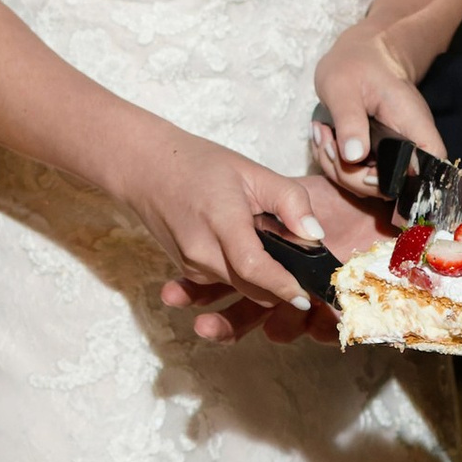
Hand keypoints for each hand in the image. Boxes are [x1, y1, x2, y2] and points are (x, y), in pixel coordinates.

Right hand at [136, 131, 351, 346]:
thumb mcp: (252, 172)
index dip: (282, 285)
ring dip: (264, 281)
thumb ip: (290, 201)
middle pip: (251, 286)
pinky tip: (252, 251)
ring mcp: (192, 265)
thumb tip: (316, 235)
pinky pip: (226, 282)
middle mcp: (201, 251)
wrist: (146, 171)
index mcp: (220, 221)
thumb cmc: (200, 165)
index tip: (307, 296)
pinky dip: (245, 275)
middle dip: (281, 289)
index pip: (253, 266)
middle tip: (310, 281)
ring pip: (241, 287)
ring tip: (281, 257)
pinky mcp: (188, 271)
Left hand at [313, 27, 444, 201]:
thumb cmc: (357, 65)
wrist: (358, 57)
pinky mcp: (375, 159)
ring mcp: (391, 156)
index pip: (429, 168)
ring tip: (321, 135)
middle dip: (351, 175)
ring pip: (368, 185)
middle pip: (392, 187)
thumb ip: (350, 121)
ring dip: (337, 168)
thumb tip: (354, 156)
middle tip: (326, 143)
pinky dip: (334, 163)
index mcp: (414, 128)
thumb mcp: (344, 88)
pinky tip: (323, 138)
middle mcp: (408, 147)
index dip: (401, 182)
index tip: (364, 173)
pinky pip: (355, 175)